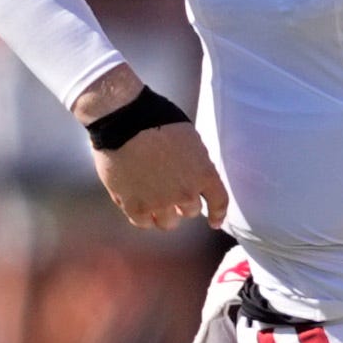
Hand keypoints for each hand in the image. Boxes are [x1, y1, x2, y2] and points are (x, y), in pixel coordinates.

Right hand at [72, 68, 228, 228]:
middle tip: (170, 192)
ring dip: (164, 213)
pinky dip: (143, 216)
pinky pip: (144, 222)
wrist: (123, 120)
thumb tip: (192, 175)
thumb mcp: (189, 137)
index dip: (218, 214)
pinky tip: (139, 207)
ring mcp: (160, 203)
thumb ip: (196, 162)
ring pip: (168, 223)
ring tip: (154, 202)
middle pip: (190, 211)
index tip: (214, 222)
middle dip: (183, 203)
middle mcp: (185, 193)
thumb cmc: (156, 119)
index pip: (219, 202)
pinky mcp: (135, 207)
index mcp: (203, 173)